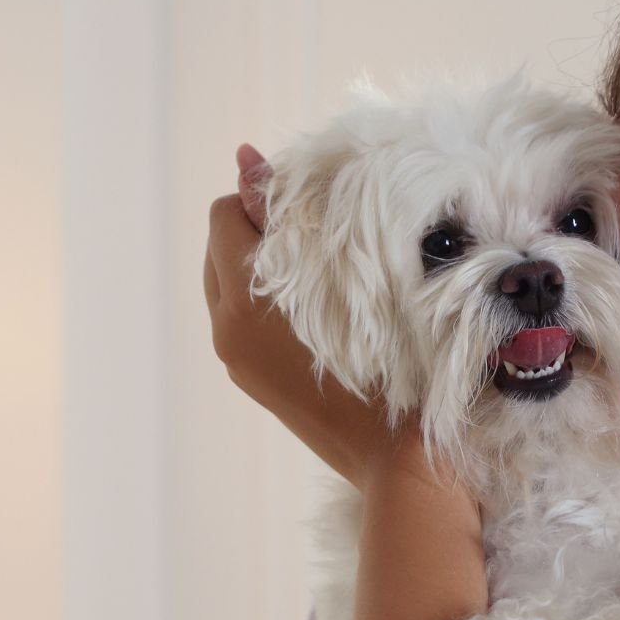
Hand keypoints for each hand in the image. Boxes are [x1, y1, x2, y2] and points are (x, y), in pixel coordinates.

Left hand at [203, 144, 417, 487]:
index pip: (225, 214)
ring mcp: (235, 358)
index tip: (315, 207)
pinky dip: (270, 299)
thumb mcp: (341, 277)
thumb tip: (245, 159)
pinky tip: (318, 306)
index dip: (267, 200)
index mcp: (242, 304)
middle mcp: (226, 330)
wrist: (399, 461)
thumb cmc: (389, 361)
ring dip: (266, 265)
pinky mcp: (250, 379)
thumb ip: (287, 218)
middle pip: (220, 246)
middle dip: (260, 230)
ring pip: (230, 281)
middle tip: (321, 235)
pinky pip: (243, 316)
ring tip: (321, 270)